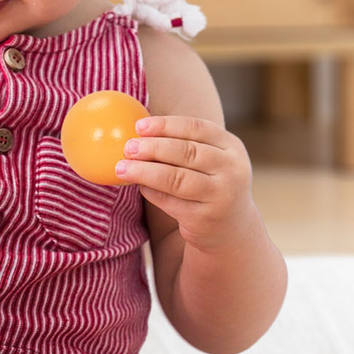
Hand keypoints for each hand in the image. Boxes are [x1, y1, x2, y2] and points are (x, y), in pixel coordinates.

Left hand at [115, 115, 255, 250]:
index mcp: (232, 147)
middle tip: (128, 147)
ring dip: (145, 171)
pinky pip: (170, 202)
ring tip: (122, 167)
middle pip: (187, 152)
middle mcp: (231, 170)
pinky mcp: (204, 218)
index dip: (166, 125)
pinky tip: (138, 185)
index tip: (139, 126)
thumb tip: (139, 133)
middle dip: (153, 148)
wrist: (230, 228)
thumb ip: (185, 145)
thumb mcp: (210, 161)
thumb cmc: (209, 184)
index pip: (198, 128)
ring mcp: (220, 196)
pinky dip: (150, 191)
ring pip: (177, 179)